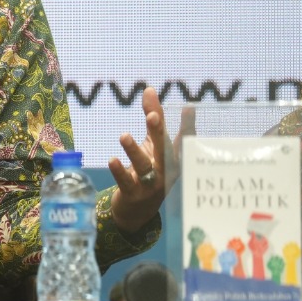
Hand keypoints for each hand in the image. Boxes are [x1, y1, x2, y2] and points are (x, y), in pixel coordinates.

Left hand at [108, 86, 176, 231]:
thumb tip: (149, 89)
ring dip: (134, 151)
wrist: (138, 212)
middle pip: (164, 150)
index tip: (189, 107)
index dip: (188, 125)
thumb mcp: (152, 145)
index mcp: (173, 158)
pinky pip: (127, 182)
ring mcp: (151, 184)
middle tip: (153, 116)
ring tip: (124, 136)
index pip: (183, 140)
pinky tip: (112, 160)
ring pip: (144, 166)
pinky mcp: (134, 194)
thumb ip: (153, 117)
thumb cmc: (149, 171)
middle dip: (159, 132)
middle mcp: (166, 171)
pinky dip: (120, 171)